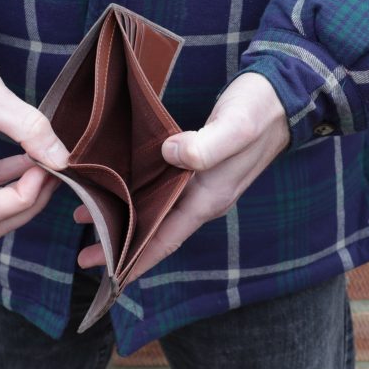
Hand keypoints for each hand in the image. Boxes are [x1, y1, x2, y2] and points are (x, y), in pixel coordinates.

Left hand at [73, 71, 290, 281]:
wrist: (284, 93)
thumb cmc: (259, 110)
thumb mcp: (235, 127)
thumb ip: (207, 146)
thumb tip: (171, 154)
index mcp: (209, 197)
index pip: (168, 239)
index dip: (137, 260)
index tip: (107, 275)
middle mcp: (204, 197)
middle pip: (157, 232)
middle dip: (122, 246)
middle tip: (84, 254)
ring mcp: (201, 184)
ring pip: (156, 212)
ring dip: (124, 218)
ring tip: (86, 217)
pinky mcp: (197, 165)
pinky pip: (161, 190)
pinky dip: (136, 193)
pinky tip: (117, 185)